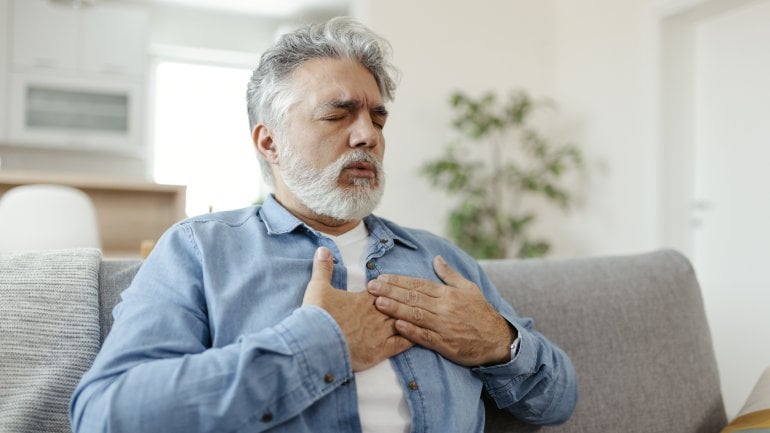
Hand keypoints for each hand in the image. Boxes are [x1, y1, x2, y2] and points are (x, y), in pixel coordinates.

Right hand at [302, 247, 412, 371]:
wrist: (316, 342)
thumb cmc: (318, 315)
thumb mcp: (318, 288)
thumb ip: (323, 268)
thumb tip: (323, 248)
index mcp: (364, 299)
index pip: (385, 290)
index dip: (391, 288)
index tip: (397, 286)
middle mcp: (377, 313)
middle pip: (398, 304)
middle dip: (407, 302)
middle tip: (420, 298)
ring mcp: (381, 332)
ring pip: (404, 321)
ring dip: (413, 318)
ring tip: (425, 315)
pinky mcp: (382, 351)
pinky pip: (403, 343)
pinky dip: (412, 339)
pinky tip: (420, 337)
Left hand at [367, 255, 514, 365]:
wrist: (498, 340)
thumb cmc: (481, 313)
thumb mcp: (469, 288)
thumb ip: (450, 274)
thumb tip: (436, 259)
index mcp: (448, 294)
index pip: (418, 284)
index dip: (399, 281)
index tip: (382, 278)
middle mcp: (444, 308)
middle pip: (413, 298)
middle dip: (390, 292)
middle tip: (371, 287)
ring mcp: (444, 326)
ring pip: (416, 315)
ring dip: (396, 309)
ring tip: (378, 303)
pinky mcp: (446, 344)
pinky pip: (425, 337)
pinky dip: (411, 331)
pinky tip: (397, 326)